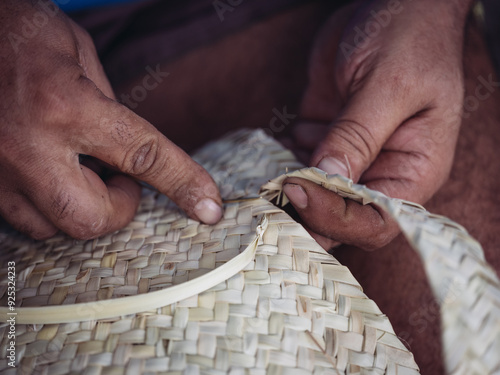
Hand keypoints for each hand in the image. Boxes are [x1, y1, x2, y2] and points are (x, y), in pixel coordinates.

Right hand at [0, 1, 221, 239]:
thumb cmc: (17, 29)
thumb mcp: (78, 50)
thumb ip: (110, 102)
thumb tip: (131, 150)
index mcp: (66, 105)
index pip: (143, 156)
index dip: (183, 183)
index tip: (208, 205)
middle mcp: (28, 147)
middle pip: (92, 217)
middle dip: (120, 209)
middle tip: (122, 180)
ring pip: (54, 228)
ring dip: (83, 208)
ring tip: (83, 172)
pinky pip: (24, 220)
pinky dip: (50, 208)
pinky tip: (54, 177)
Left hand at [283, 0, 471, 249]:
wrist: (397, 5)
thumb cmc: (410, 38)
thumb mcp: (389, 85)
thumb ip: (358, 134)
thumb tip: (326, 179)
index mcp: (414, 170)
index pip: (376, 221)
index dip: (335, 217)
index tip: (297, 190)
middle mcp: (382, 171)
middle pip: (343, 218)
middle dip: (305, 214)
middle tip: (268, 202)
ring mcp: (351, 157)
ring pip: (316, 194)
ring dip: (286, 190)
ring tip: (259, 180)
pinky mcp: (326, 137)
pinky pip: (299, 162)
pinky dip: (281, 161)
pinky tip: (270, 150)